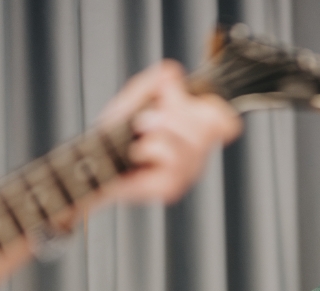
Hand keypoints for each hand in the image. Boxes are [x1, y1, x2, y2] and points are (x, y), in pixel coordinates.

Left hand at [95, 60, 242, 204]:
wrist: (93, 164)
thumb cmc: (116, 134)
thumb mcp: (135, 98)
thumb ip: (155, 82)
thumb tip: (172, 74)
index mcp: (195, 130)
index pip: (226, 122)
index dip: (212, 108)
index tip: (188, 105)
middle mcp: (197, 153)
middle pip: (210, 125)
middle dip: (174, 113)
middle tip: (146, 117)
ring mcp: (187, 172)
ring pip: (191, 142)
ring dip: (159, 130)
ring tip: (139, 131)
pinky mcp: (173, 188)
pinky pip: (172, 158)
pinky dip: (149, 149)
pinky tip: (136, 154)